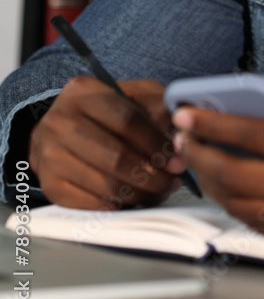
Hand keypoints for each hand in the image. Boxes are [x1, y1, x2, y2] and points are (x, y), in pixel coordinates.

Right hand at [28, 76, 185, 209]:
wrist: (60, 131)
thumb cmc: (106, 114)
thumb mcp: (134, 95)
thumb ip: (159, 107)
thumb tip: (178, 138)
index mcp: (84, 92)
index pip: (128, 120)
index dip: (157, 142)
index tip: (176, 157)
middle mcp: (60, 121)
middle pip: (117, 157)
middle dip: (153, 175)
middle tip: (171, 181)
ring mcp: (51, 155)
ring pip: (107, 186)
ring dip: (141, 194)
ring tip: (158, 190)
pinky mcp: (50, 185)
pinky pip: (93, 205)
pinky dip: (120, 206)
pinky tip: (133, 198)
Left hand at [172, 74, 263, 245]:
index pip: (252, 134)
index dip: (213, 123)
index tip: (188, 113)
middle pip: (236, 173)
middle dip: (200, 153)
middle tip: (182, 137)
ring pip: (242, 205)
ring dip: (212, 183)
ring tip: (197, 161)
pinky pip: (262, 227)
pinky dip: (236, 209)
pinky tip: (228, 191)